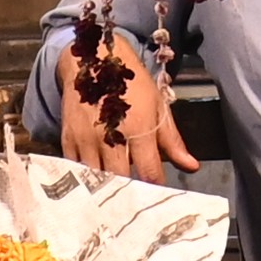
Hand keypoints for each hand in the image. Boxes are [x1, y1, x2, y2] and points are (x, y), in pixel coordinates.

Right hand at [52, 40, 199, 182]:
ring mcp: (86, 139)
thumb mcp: (158, 107)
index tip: (158, 194)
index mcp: (138, 128)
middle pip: (121, 180)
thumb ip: (172, 141)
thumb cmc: (131, 84)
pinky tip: (94, 181)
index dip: (155, 188)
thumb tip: (192, 166)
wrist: (93, 60)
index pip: (149, 172)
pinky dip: (86, 178)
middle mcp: (110, 136)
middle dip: (130, 192)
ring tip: (115, 193)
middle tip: (137, 200)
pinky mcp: (68, 139)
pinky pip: (76, 169)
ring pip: (96, 179)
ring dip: (107, 187)